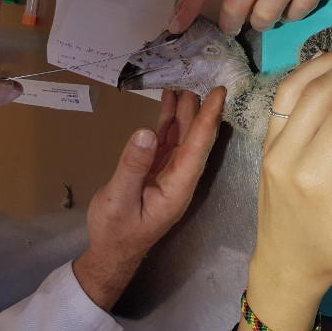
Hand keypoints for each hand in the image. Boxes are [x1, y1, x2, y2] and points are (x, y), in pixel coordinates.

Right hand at [73, 88, 224, 310]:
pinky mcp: (157, 170)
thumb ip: (132, 166)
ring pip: (182, 137)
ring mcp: (169, 173)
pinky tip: (168, 102)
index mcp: (178, 187)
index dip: (209, 119)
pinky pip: (167, 141)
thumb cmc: (116, 231)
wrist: (111, 252)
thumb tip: (146, 132)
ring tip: (185, 83)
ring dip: (185, 112)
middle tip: (204, 78)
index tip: (220, 93)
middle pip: (195, 138)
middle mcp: (180, 177)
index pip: (198, 147)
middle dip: (201, 109)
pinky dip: (168, 121)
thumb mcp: (119, 199)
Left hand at [169, 0, 331, 34]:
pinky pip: (302, 9)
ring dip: (263, 19)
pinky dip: (293, 13)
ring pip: (269, 15)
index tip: (176, 26)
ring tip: (266, 10)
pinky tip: (291, 3)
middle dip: (231, 22)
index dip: (188, 7)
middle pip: (237, 8)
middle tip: (234, 23)